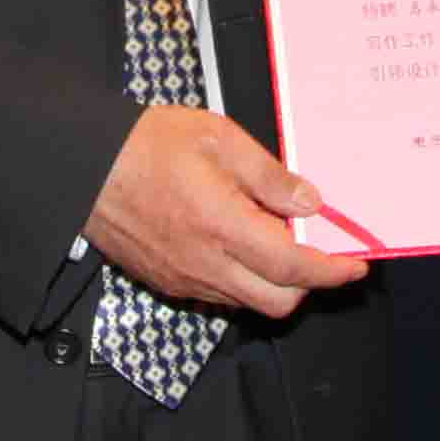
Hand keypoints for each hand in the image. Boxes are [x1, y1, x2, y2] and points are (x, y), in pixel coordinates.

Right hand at [88, 102, 369, 318]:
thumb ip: (269, 175)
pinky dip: (242, 279)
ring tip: (270, 236)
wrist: (84, 168)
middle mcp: (206, 264)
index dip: (331, 272)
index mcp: (223, 226)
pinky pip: (220, 295)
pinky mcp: (168, 283)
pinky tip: (237, 243)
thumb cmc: (147, 145)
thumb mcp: (219, 138)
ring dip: (273, 281)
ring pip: (249, 302)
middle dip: (308, 283)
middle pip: (278, 301)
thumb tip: (309, 203)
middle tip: (316, 249)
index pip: (293, 268)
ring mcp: (186, 279)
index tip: (355, 266)